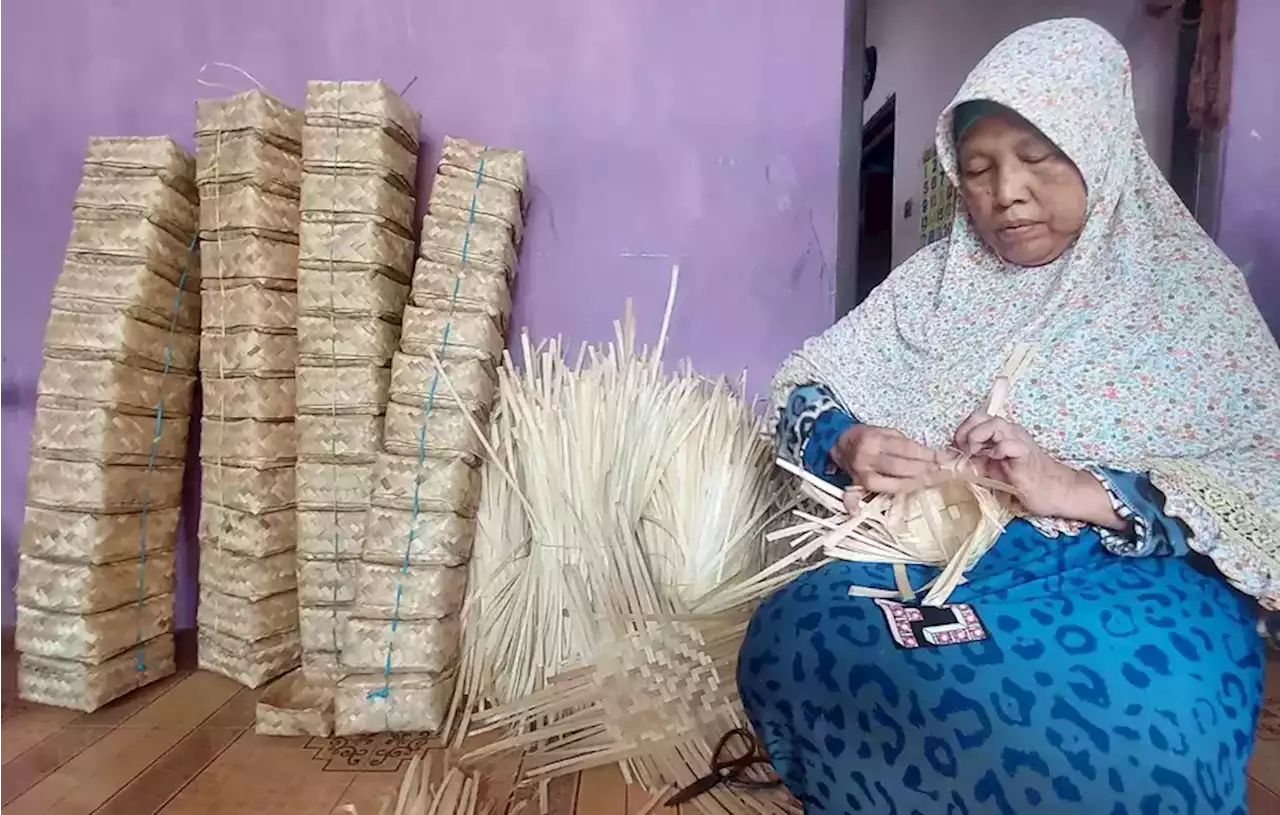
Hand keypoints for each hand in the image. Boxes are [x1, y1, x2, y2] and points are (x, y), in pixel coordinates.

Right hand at [831, 425, 946, 494]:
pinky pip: (853, 497)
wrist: (839, 443)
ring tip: (930, 483)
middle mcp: (867, 457)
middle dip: (924, 470)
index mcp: (875, 440)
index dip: (926, 454)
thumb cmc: (867, 437)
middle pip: (900, 467)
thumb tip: (930, 456)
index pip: (906, 448)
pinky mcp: (856, 485)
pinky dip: (854, 505)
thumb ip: (905, 443)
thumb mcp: (885, 431)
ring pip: (888, 483)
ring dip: (912, 485)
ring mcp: (861, 474)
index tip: (942, 458)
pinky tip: (860, 512)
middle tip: (941, 472)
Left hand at [952, 412, 1121, 527]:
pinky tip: (995, 461)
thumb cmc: (1023, 481)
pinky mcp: (1026, 453)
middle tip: (963, 450)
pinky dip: (997, 450)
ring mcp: (1019, 440)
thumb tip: (951, 459)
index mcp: (1001, 433)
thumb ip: (975, 460)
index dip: (962, 430)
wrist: (1053, 490)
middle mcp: (1010, 431)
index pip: (976, 419)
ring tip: (975, 454)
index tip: (956, 449)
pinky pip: (1008, 444)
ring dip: (977, 437)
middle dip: (965, 431)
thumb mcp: (992, 469)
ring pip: (995, 424)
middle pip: (981, 416)